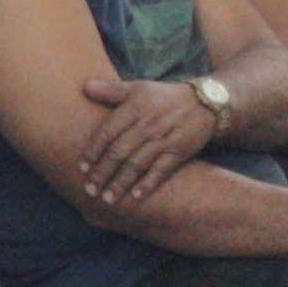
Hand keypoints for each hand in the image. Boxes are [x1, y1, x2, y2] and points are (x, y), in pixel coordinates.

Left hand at [76, 75, 221, 207]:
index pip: (107, 133)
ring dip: (120, 183)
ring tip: (107, 199)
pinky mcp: (178, 152)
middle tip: (89, 190)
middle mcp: (147, 125)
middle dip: (102, 173)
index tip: (82, 168)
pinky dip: (148, 184)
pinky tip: (135, 197)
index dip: (93, 151)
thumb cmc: (164, 97)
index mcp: (134, 108)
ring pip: (136, 165)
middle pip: (119, 152)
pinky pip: (160, 171)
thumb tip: (84, 87)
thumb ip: (110, 89)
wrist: (205, 103)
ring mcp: (163, 140)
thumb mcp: (138, 88)